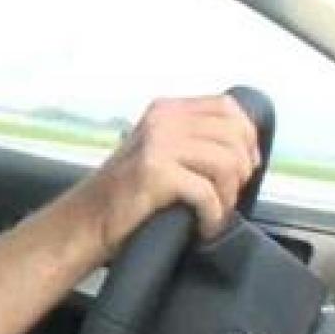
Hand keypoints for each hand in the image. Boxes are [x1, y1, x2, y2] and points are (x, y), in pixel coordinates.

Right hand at [84, 95, 260, 253]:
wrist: (87, 220)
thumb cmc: (126, 193)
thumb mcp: (160, 150)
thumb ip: (193, 139)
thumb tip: (245, 150)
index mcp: (166, 110)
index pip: (228, 107)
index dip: (247, 137)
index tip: (245, 164)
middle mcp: (163, 120)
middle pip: (233, 135)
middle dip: (240, 171)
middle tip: (226, 196)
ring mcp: (158, 144)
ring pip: (226, 163)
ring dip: (228, 196)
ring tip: (213, 213)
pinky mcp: (155, 173)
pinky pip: (207, 193)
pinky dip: (212, 216)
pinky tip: (202, 226)